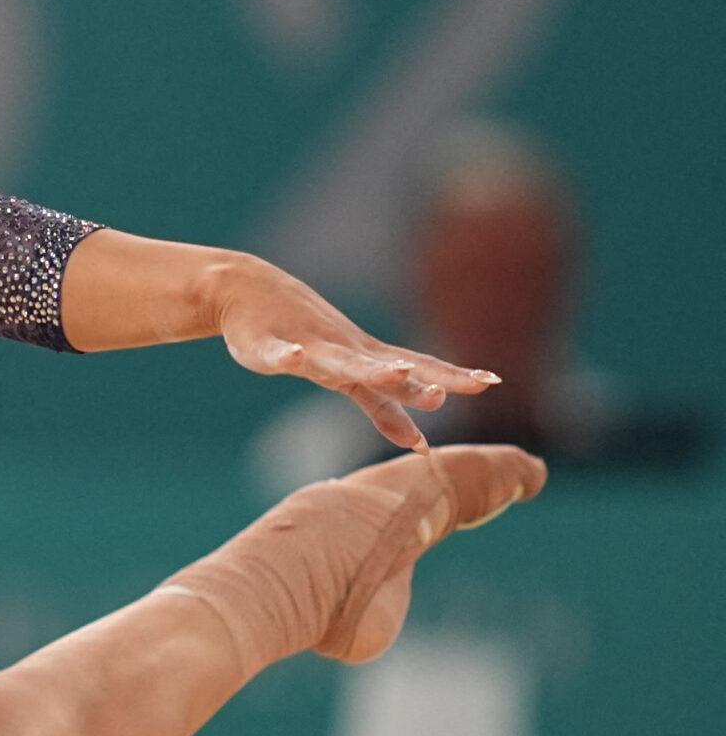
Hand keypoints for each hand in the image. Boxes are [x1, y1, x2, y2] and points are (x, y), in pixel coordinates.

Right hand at [217, 264, 498, 450]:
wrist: (246, 289)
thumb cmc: (303, 336)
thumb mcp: (346, 377)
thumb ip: (383, 408)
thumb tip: (422, 446)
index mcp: (365, 358)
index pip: (418, 369)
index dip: (451, 376)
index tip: (491, 381)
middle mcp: (344, 350)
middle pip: (386, 367)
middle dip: (417, 380)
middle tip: (446, 394)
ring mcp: (307, 347)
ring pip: (342, 362)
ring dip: (369, 368)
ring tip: (397, 373)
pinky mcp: (266, 346)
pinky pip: (277, 354)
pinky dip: (287, 357)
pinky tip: (294, 358)